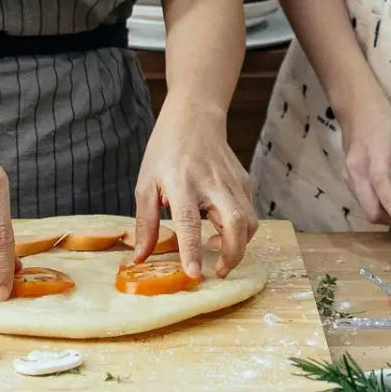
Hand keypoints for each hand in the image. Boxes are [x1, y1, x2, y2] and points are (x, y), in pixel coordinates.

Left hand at [134, 106, 258, 278]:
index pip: (190, 223)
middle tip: (220, 272)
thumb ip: (145, 224)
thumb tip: (140, 258)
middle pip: (236, 224)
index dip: (192, 251)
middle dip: (234, 254)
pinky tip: (221, 228)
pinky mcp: (244, 182)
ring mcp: (232, 182)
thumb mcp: (145, 184)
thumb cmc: (165, 151)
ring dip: (239, 244)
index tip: (195, 274)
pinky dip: (241, 229)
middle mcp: (212, 183)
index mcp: (182, 184)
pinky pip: (249, 212)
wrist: (194, 117)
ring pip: (250, 222)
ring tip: (217, 247)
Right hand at [337, 95, 390, 224]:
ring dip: (383, 213)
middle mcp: (355, 171)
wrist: (357, 112)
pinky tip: (387, 196)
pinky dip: (376, 205)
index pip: (381, 186)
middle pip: (370, 208)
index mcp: (374, 157)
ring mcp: (347, 177)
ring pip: (365, 208)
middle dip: (390, 217)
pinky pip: (361, 201)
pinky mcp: (345, 180)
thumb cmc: (386, 125)